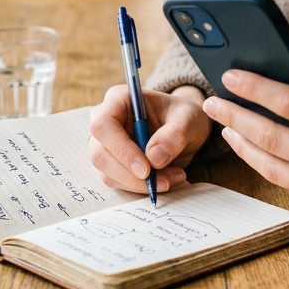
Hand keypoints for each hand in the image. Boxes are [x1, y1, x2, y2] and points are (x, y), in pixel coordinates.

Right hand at [89, 85, 210, 194]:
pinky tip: (165, 180)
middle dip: (130, 174)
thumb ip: (175, 134)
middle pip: (100, 154)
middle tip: (163, 181)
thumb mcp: (189, 119)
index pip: (103, 125)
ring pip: (107, 173)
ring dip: (139, 184)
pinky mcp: (112, 164)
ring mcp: (105, 145)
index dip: (121, 149)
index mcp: (118, 100)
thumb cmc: (182, 117)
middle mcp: (105, 122)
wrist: (183, 129)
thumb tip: (154, 158)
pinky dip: (140, 187)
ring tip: (172, 178)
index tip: (146, 169)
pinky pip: (117, 182)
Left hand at [202, 61, 288, 249]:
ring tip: (224, 124)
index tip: (231, 75)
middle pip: (273, 137)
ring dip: (242, 144)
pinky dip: (266, 164)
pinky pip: (287, 185)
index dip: (256, 88)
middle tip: (211, 100)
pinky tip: (251, 147)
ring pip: (272, 166)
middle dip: (235, 116)